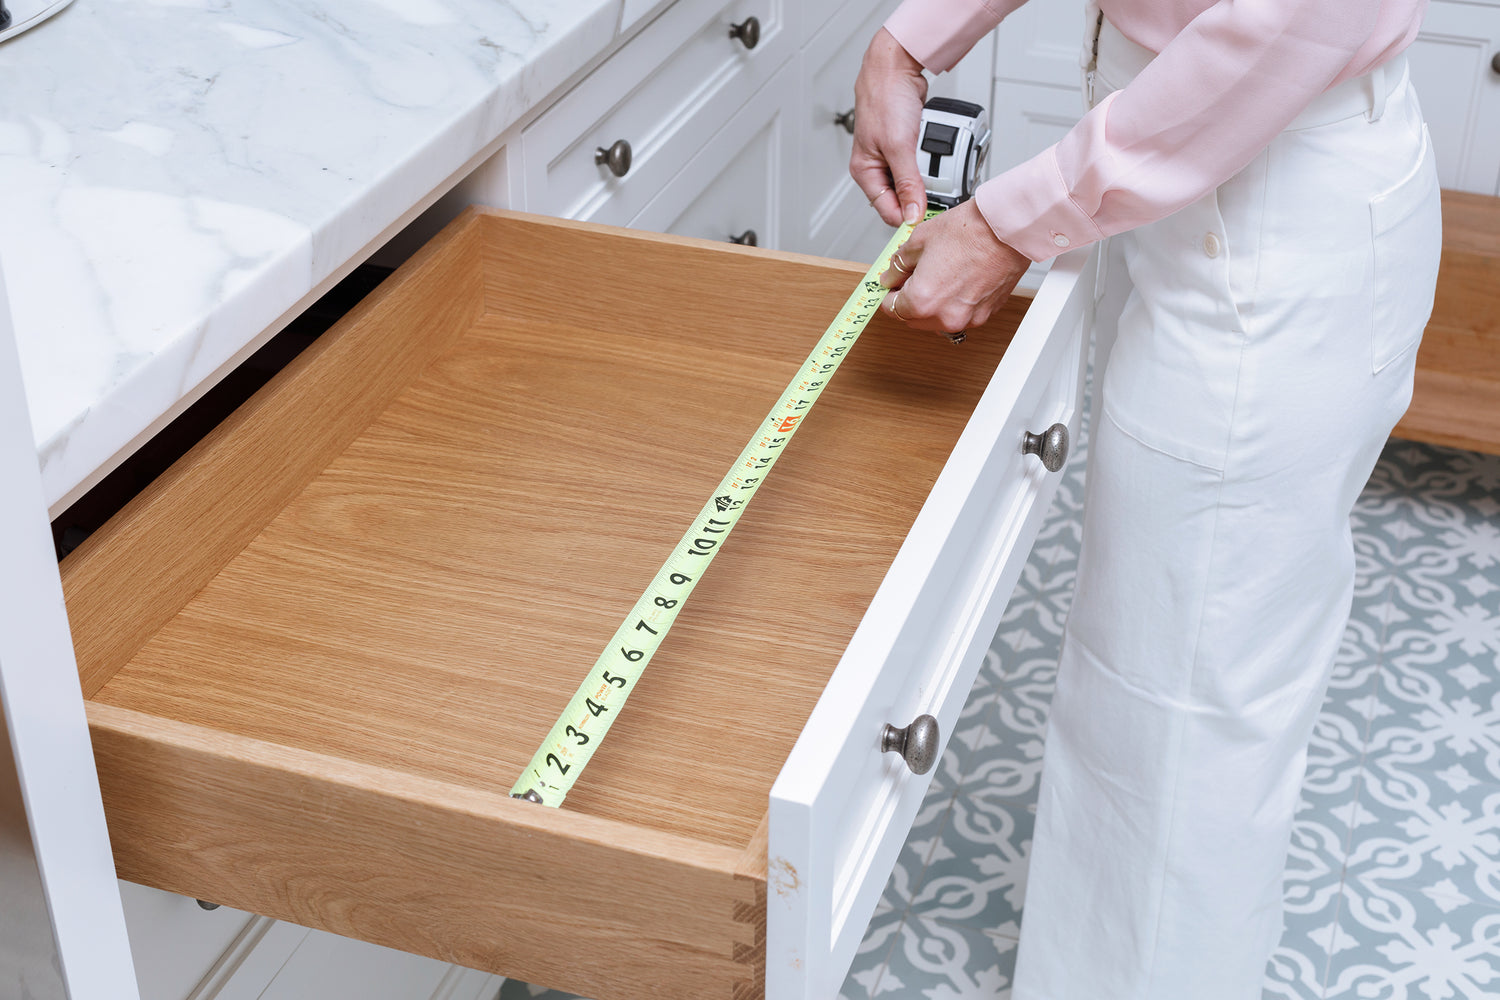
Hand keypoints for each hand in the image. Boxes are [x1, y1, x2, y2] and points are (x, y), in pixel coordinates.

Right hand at [851, 27, 927, 226]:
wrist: (896, 67)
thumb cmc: (885, 98)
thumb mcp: (899, 147)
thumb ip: (908, 184)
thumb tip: (912, 214)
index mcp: (865, 172)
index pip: (886, 211)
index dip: (907, 218)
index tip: (929, 221)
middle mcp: (877, 168)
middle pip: (902, 199)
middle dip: (920, 197)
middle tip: (937, 192)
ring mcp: (892, 158)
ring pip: (913, 183)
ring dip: (927, 180)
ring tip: (935, 167)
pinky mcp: (906, 147)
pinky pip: (921, 165)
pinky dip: (931, 163)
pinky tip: (935, 155)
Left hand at [879, 200, 1031, 335]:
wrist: (1009, 228)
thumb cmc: (972, 230)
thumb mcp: (919, 240)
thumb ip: (898, 265)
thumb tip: (891, 276)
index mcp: (923, 301)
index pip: (891, 308)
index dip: (888, 293)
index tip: (891, 284)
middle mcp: (945, 316)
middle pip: (913, 318)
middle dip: (908, 299)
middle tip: (913, 276)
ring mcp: (968, 318)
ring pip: (936, 319)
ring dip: (931, 303)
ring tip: (938, 274)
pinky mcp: (985, 314)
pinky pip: (960, 314)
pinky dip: (953, 302)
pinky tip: (957, 279)